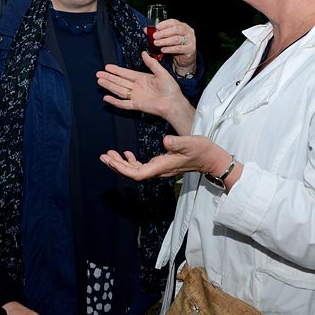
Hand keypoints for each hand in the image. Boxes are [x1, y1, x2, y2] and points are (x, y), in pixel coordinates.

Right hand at [97, 52, 195, 132]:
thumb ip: (152, 63)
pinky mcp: (136, 105)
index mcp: (142, 78)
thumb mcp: (161, 72)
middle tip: (98, 73)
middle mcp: (137, 87)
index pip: (125, 73)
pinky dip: (114, 101)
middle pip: (119, 81)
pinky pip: (123, 103)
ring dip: (109, 85)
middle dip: (109, 77)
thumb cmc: (170, 88)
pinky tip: (106, 97)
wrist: (174, 102)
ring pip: (119, 90)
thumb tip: (144, 53)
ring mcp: (135, 96)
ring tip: (99, 80)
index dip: (116, 70)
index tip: (107, 67)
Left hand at [100, 134, 234, 182]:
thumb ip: (177, 142)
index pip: (137, 173)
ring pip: (135, 170)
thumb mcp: (190, 142)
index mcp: (162, 166)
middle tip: (103, 155)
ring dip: (121, 163)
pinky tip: (126, 152)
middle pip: (132, 173)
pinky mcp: (162, 164)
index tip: (111, 159)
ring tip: (109, 153)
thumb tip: (165, 141)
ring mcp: (160, 168)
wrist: (212, 159)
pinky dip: (131, 160)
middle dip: (116, 165)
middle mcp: (158, 170)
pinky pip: (142, 166)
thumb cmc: (202, 150)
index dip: (122, 168)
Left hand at [148, 18, 196, 72]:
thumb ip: (158, 33)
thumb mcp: (168, 38)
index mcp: (182, 26)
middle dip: (164, 33)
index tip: (156, 27)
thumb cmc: (177, 46)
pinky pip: (179, 48)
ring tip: (157, 43)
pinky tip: (163, 49)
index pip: (173, 22)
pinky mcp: (190, 49)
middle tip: (155, 36)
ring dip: (165, 41)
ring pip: (176, 39)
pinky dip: (170, 49)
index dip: (164, 24)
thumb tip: (146, 30)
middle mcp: (188, 31)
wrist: (185, 58)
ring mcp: (190, 40)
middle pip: (175, 29)